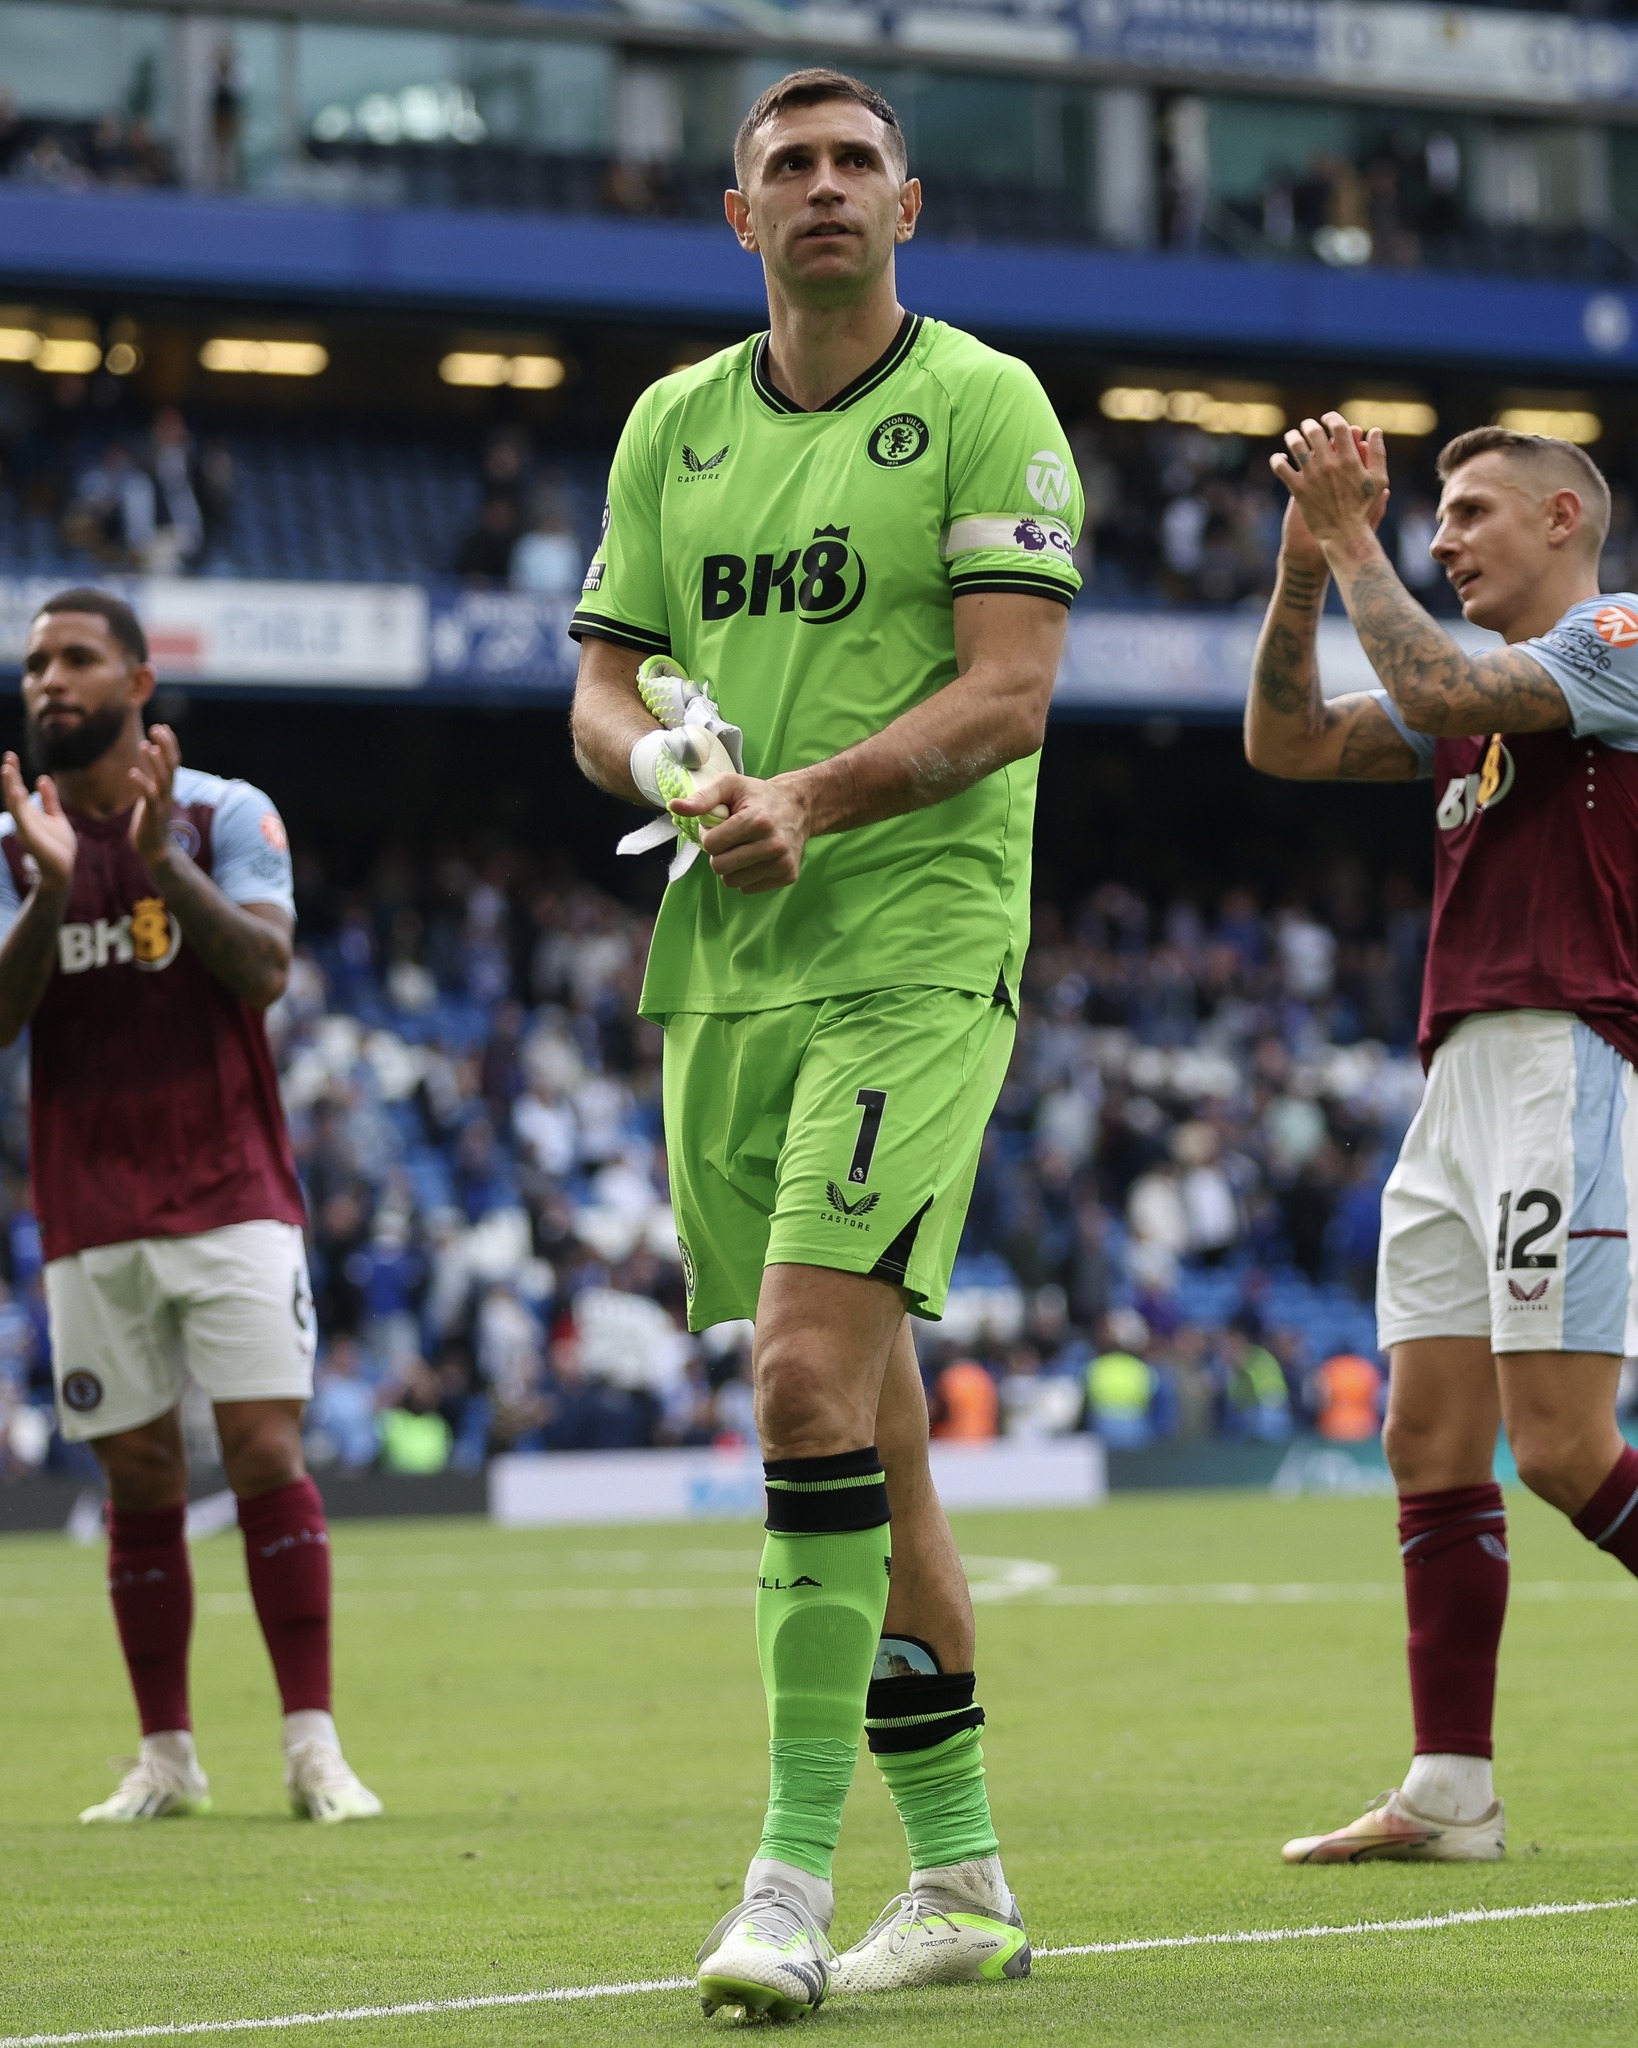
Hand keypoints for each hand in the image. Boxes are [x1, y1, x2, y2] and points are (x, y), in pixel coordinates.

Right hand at [0, 753, 74, 895]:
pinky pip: (22, 819)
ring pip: (14, 804)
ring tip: (6, 769)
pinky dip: (18, 806)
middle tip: (8, 756)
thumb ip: (49, 799)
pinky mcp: (30, 837)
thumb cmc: (58, 846)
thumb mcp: (56, 816)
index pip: (18, 788)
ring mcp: (25, 827)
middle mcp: (23, 818)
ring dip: (9, 787)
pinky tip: (16, 792)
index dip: (14, 772)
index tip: (10, 755)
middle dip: (10, 775)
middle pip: (13, 793)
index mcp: (29, 812)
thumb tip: (41, 778)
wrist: (62, 869)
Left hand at [128, 723, 181, 874]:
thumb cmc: (151, 823)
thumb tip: (144, 771)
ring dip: (155, 761)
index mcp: (168, 787)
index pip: (173, 761)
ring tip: (145, 745)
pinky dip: (142, 783)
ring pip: (162, 778)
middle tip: (156, 728)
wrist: (156, 850)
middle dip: (165, 746)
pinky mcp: (152, 814)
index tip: (162, 727)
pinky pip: (149, 796)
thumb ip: (151, 782)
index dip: (169, 744)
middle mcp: (168, 792)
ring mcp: (162, 803)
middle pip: (171, 765)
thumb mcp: (152, 798)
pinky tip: (132, 772)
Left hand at [671, 771, 812, 893]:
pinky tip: (756, 858)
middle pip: (720, 867)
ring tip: (742, 849)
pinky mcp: (788, 876)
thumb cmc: (758, 796)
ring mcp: (782, 862)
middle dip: (718, 854)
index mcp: (757, 820)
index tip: (719, 827)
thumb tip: (674, 806)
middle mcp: (773, 844)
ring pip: (732, 881)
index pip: (712, 845)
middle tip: (729, 840)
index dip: (709, 836)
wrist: (798, 807)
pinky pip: (748, 889)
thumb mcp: (729, 785)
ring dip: (731, 867)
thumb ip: (701, 798)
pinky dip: (746, 876)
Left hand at [1271, 415, 1389, 547]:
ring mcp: (1312, 476)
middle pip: (1314, 432)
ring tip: (1292, 437)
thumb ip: (1378, 453)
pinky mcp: (1298, 489)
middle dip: (1309, 425)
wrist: (1344, 534)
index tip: (1326, 418)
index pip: (1338, 426)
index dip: (1331, 417)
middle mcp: (1329, 464)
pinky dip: (1277, 460)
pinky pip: (1281, 468)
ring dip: (1292, 437)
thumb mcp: (1379, 480)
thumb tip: (1375, 430)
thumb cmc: (1363, 508)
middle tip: (1307, 426)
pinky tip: (1278, 458)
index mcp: (1349, 458)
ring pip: (1296, 446)